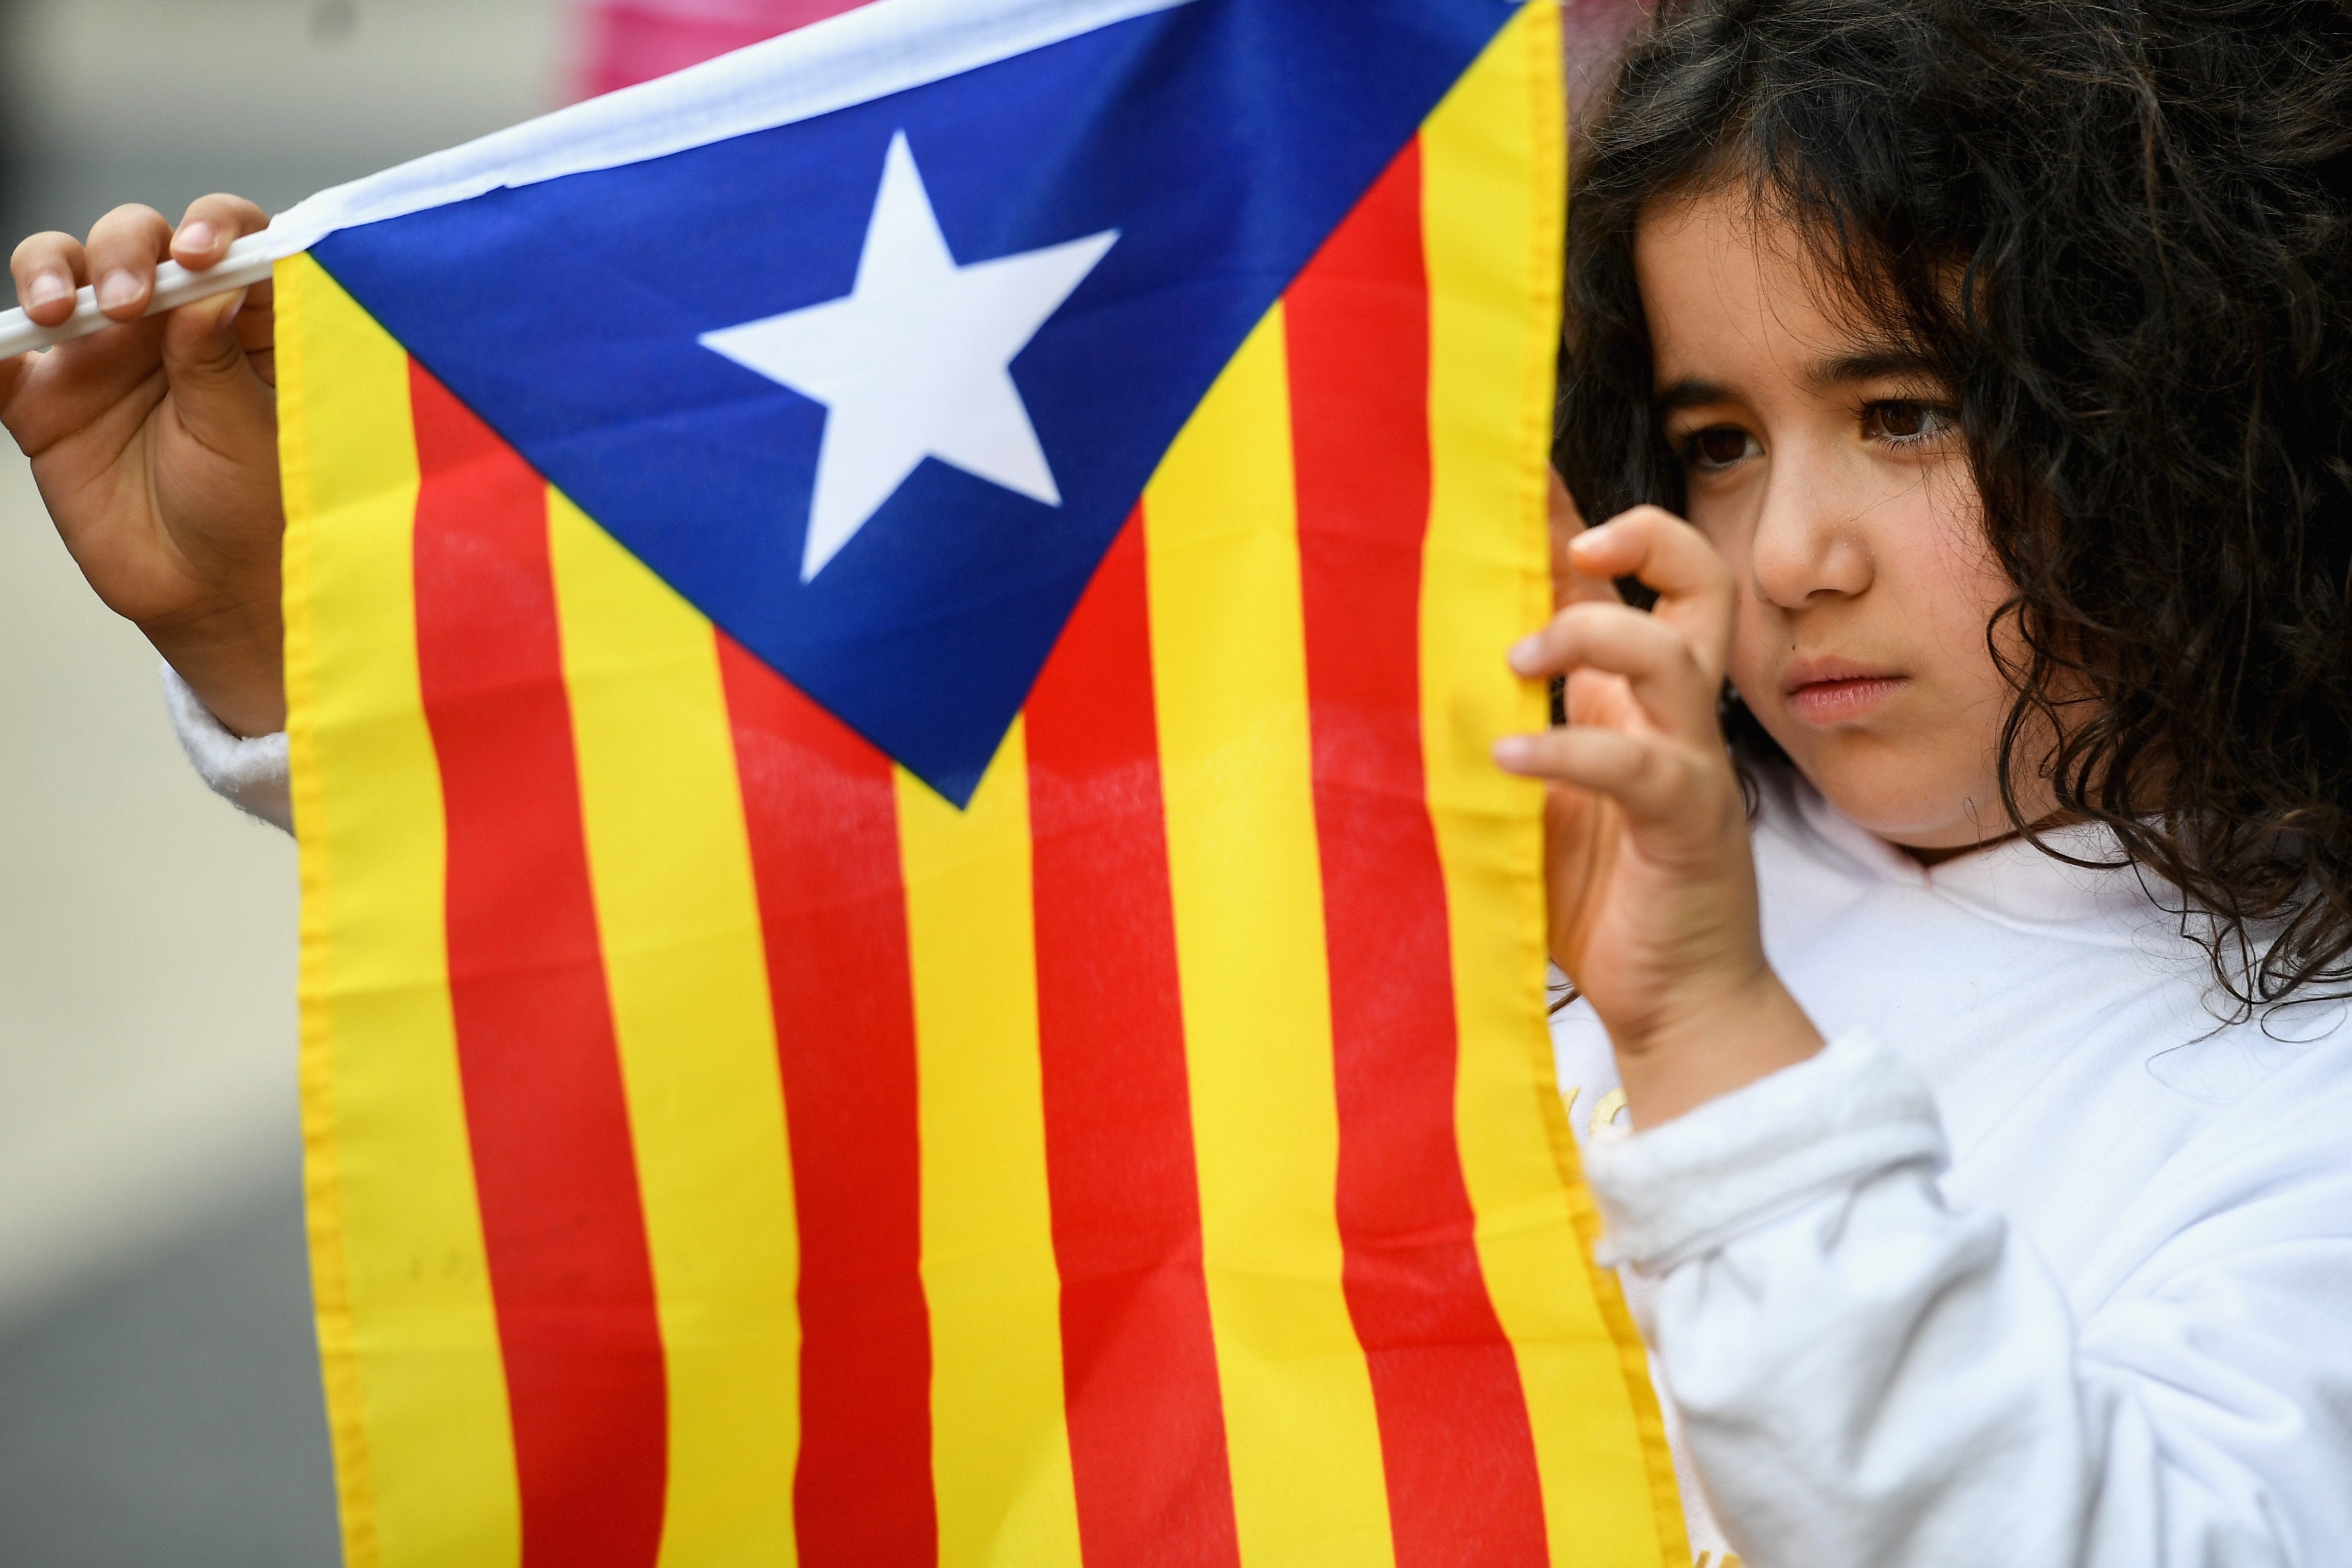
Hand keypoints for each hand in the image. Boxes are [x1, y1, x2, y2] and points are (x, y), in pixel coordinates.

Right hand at [2, 195, 284, 736]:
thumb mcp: (252, 435)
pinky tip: (2, 344)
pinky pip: (2, 353)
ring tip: (59, 312)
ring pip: (61, 271)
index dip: (214, 225)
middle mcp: (168, 320)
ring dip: (52, 271)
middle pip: (134, 240)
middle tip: (129, 302)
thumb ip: (222, 362)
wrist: (209, 590)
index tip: (202, 251)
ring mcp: (101, 352)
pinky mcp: (45, 397)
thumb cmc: (255, 508)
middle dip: (125, 250)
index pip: (226, 239)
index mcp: (237, 318)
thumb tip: (208, 286)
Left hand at [1495, 477, 1820, 1126]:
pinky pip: (1640, 763)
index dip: (1576, 518)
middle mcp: (1671, 711)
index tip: (1518, 465)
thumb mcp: (1525, 800)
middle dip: (1641, 539)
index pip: (1616, 582)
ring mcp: (1689, 760)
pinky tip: (1508, 760)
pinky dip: (1574, 749)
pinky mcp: (1688, 822)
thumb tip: (1401, 683)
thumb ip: (1490, 734)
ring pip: (1674, 651)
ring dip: (1594, 635)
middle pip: (1696, 579)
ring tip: (1515, 663)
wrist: (1675, 1005)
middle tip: (1568, 551)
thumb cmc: (1598, 901)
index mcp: (1629, 695)